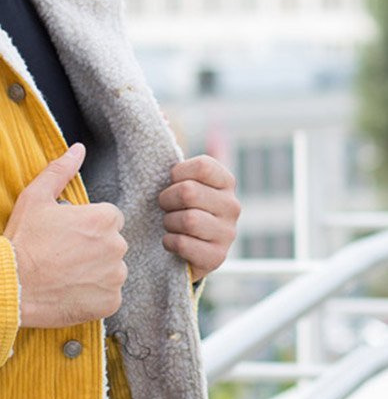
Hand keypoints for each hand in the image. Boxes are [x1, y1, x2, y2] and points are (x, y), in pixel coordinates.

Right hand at [4, 143, 127, 328]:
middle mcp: (116, 246)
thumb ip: (61, 170)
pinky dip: (93, 295)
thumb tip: (78, 149)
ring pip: (112, 270)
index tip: (67, 234)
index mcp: (104, 218)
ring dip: (95, 272)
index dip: (87, 225)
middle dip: (93, 248)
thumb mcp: (36, 197)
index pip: (109, 218)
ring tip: (65, 274)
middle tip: (63, 255)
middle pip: (112, 244)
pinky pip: (108, 296)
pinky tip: (69, 290)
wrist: (10, 284)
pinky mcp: (110, 303)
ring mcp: (114, 277)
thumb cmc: (22, 238)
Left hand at [158, 155, 239, 281]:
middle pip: (189, 192)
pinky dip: (169, 242)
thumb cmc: (181, 207)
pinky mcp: (217, 256)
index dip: (177, 173)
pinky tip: (172, 240)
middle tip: (165, 206)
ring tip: (170, 224)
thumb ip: (182, 167)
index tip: (171, 182)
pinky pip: (183, 244)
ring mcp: (228, 233)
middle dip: (167, 199)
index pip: (202, 166)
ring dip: (169, 222)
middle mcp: (232, 206)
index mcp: (226, 182)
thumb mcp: (185, 181)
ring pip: (188, 220)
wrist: (189, 248)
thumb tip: (166, 141)